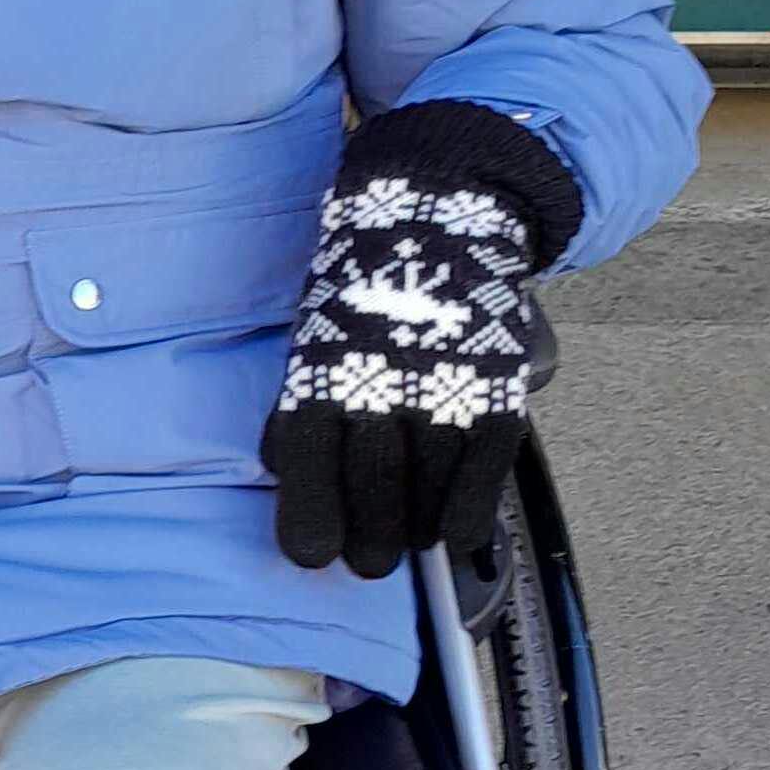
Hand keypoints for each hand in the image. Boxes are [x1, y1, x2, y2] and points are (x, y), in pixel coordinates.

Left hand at [259, 107, 578, 580]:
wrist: (437, 208)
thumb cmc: (362, 281)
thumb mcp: (311, 329)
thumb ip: (298, 399)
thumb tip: (274, 462)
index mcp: (321, 372)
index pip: (307, 467)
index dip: (310, 523)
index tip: (313, 557)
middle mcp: (379, 386)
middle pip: (370, 489)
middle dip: (368, 540)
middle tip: (369, 562)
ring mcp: (441, 389)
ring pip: (428, 488)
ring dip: (417, 530)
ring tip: (409, 545)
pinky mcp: (495, 388)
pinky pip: (484, 470)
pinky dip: (470, 511)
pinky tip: (458, 536)